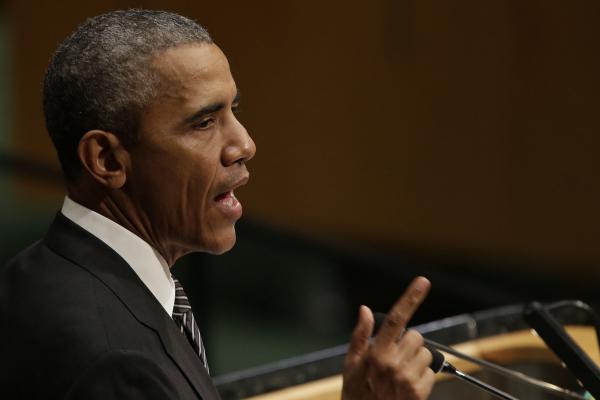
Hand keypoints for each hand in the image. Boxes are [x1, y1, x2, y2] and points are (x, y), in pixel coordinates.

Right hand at [342, 276, 433, 399]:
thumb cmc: (356, 394)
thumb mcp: (351, 364)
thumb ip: (360, 335)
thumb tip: (366, 310)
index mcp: (376, 353)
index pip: (397, 319)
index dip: (411, 298)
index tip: (422, 282)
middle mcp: (394, 364)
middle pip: (416, 336)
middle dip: (408, 343)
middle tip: (395, 356)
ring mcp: (408, 379)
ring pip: (425, 354)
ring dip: (416, 360)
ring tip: (400, 373)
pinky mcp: (419, 393)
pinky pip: (430, 373)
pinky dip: (422, 376)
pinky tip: (407, 385)